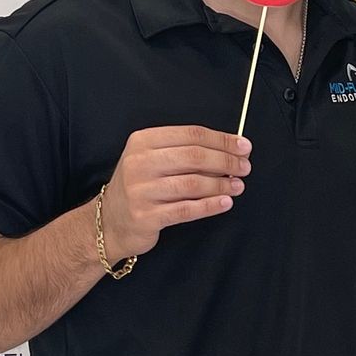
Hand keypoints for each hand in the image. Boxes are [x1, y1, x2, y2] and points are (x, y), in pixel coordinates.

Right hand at [99, 127, 249, 259]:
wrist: (110, 221)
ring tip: (237, 185)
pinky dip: (210, 206)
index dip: (222, 140)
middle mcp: (139, 163)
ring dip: (221, 184)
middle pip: (194, 156)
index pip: (191, 134)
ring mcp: (140, 190)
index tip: (243, 147)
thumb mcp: (153, 160)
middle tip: (244, 167)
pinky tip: (225, 202)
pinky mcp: (146, 216)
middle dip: (226, 161)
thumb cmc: (141, 187)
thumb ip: (185, 152)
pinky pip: (186, 209)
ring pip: (193, 183)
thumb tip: (230, 151)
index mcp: (143, 141)